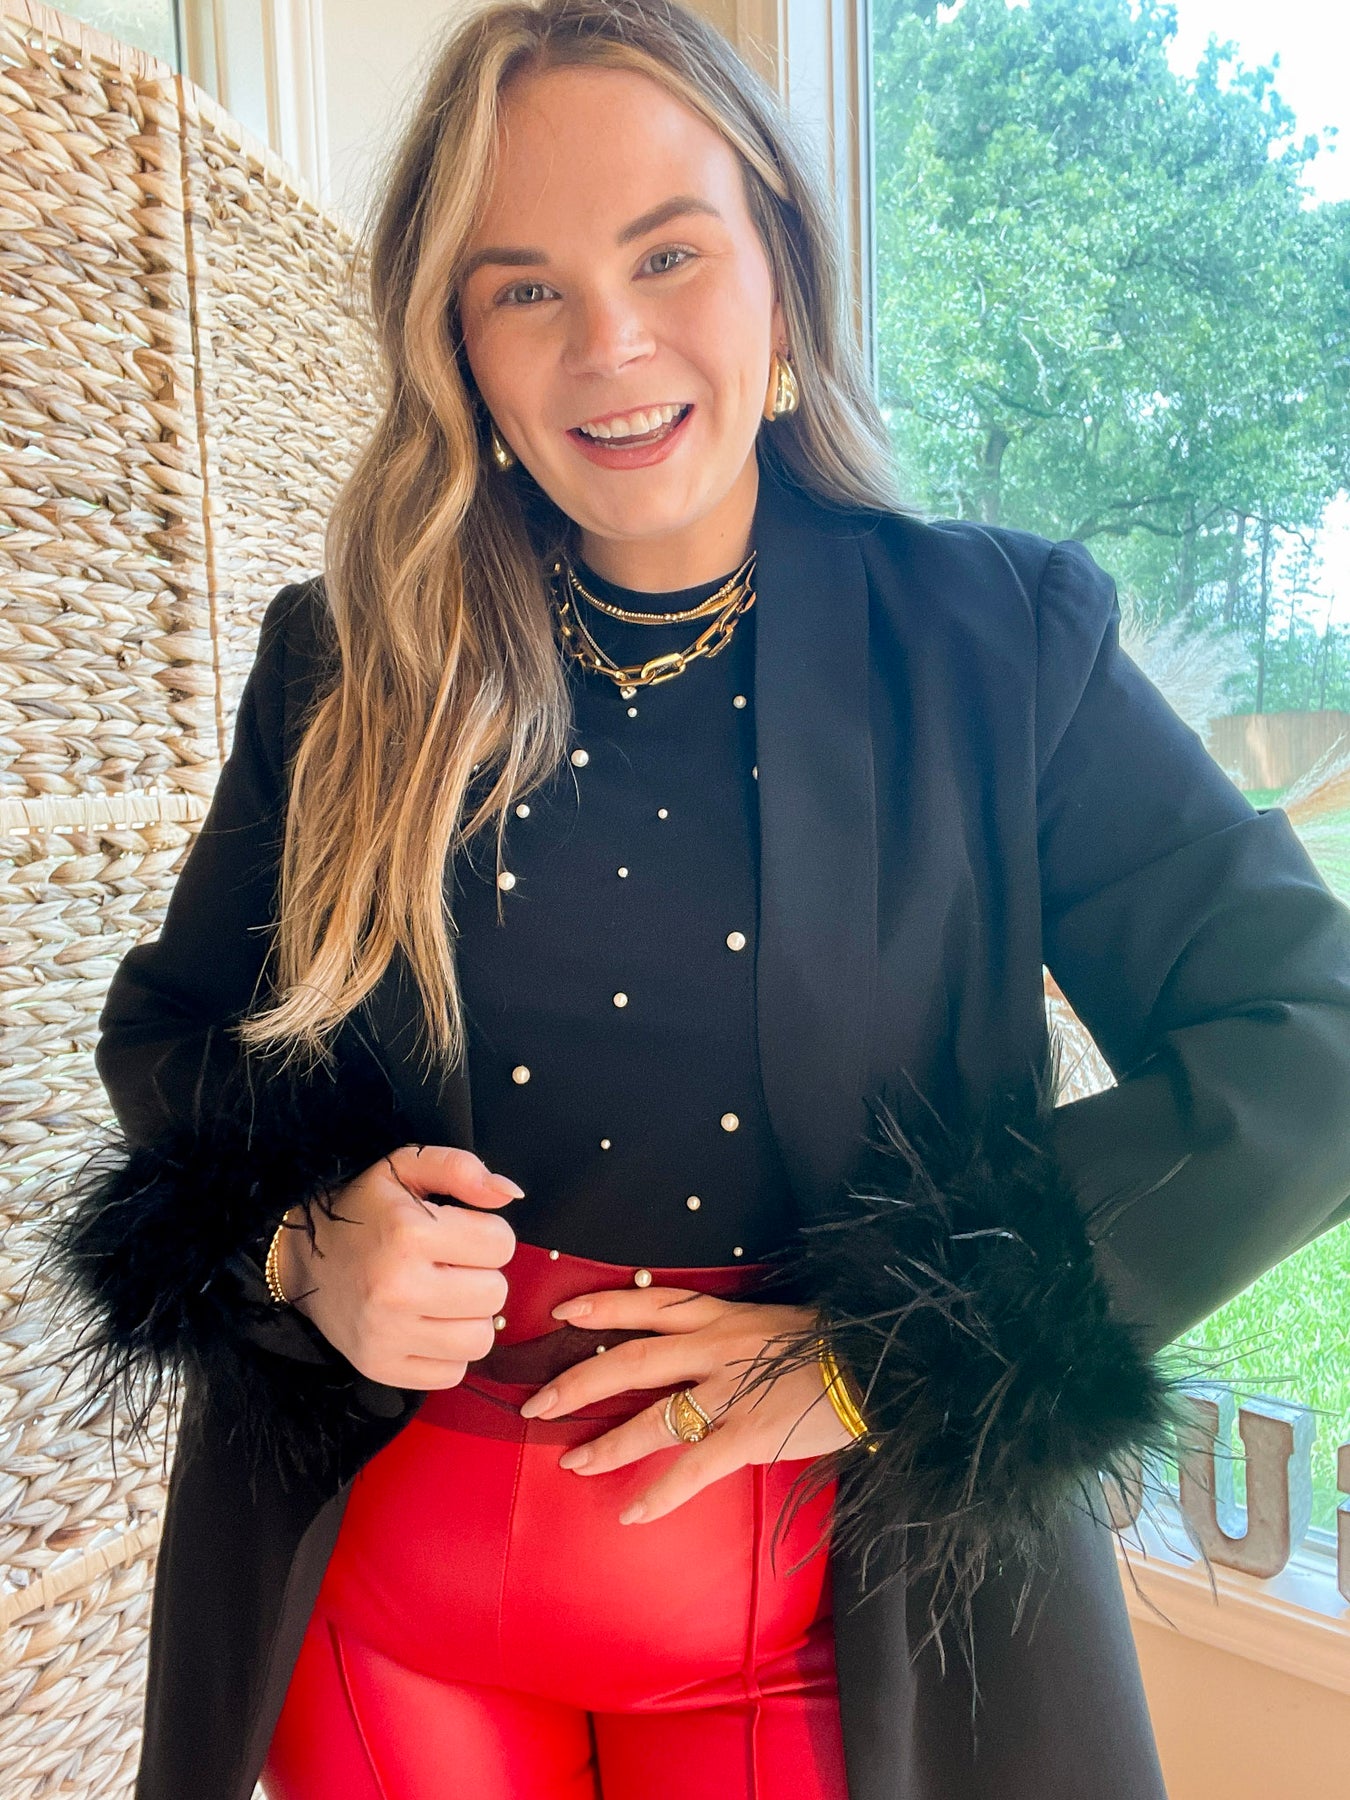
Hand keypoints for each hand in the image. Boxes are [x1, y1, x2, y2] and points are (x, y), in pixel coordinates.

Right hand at [277, 1145, 520, 1389]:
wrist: (301, 1257)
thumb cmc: (361, 1210)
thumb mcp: (404, 1167)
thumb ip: (460, 1168)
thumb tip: (509, 1193)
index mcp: (410, 1233)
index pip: (501, 1244)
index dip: (488, 1235)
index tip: (461, 1235)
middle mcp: (398, 1288)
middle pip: (495, 1293)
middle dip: (481, 1275)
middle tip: (451, 1266)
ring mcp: (387, 1334)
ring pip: (480, 1340)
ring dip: (470, 1317)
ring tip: (443, 1296)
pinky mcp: (379, 1367)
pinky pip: (451, 1373)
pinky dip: (448, 1352)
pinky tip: (427, 1325)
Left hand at [517, 1286, 857, 1523]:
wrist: (884, 1363)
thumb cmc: (835, 1344)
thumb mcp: (777, 1322)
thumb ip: (735, 1335)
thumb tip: (702, 1350)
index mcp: (724, 1316)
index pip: (651, 1303)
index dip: (605, 1307)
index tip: (564, 1314)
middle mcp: (718, 1347)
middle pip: (633, 1358)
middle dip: (580, 1381)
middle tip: (537, 1403)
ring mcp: (732, 1391)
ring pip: (654, 1415)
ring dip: (608, 1442)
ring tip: (572, 1462)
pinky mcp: (751, 1434)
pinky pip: (694, 1467)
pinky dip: (659, 1493)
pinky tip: (631, 1513)